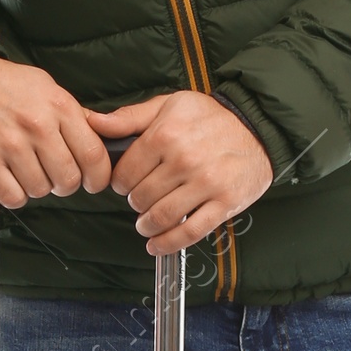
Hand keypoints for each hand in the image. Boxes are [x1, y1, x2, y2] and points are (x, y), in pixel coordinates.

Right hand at [0, 51, 113, 208]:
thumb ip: (73, 114)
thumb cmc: (1, 85)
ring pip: (40, 190)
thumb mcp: (44, 87)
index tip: (93, 182)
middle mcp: (37, 125)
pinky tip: (10, 180)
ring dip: (36, 187)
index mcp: (58, 106)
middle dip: (65, 185)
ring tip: (27, 171)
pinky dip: (14, 195)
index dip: (98, 176)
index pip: (93, 154)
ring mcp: (11, 144)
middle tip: (55, 177)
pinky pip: (13, 196)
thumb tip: (99, 137)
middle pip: (69, 178)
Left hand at [82, 89, 272, 256]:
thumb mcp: (168, 105)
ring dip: (147, 225)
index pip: (125, 173)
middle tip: (140, 200)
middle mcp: (184, 160)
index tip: (126, 184)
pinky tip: (156, 245)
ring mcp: (206, 183)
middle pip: (141, 197)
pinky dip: (169, 243)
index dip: (120, 183)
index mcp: (166, 134)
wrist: (257, 126)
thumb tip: (93, 123)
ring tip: (146, 223)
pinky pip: (190, 232)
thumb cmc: (210, 117)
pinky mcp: (224, 202)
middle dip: (135, 203)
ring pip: (161, 217)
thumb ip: (129, 117)